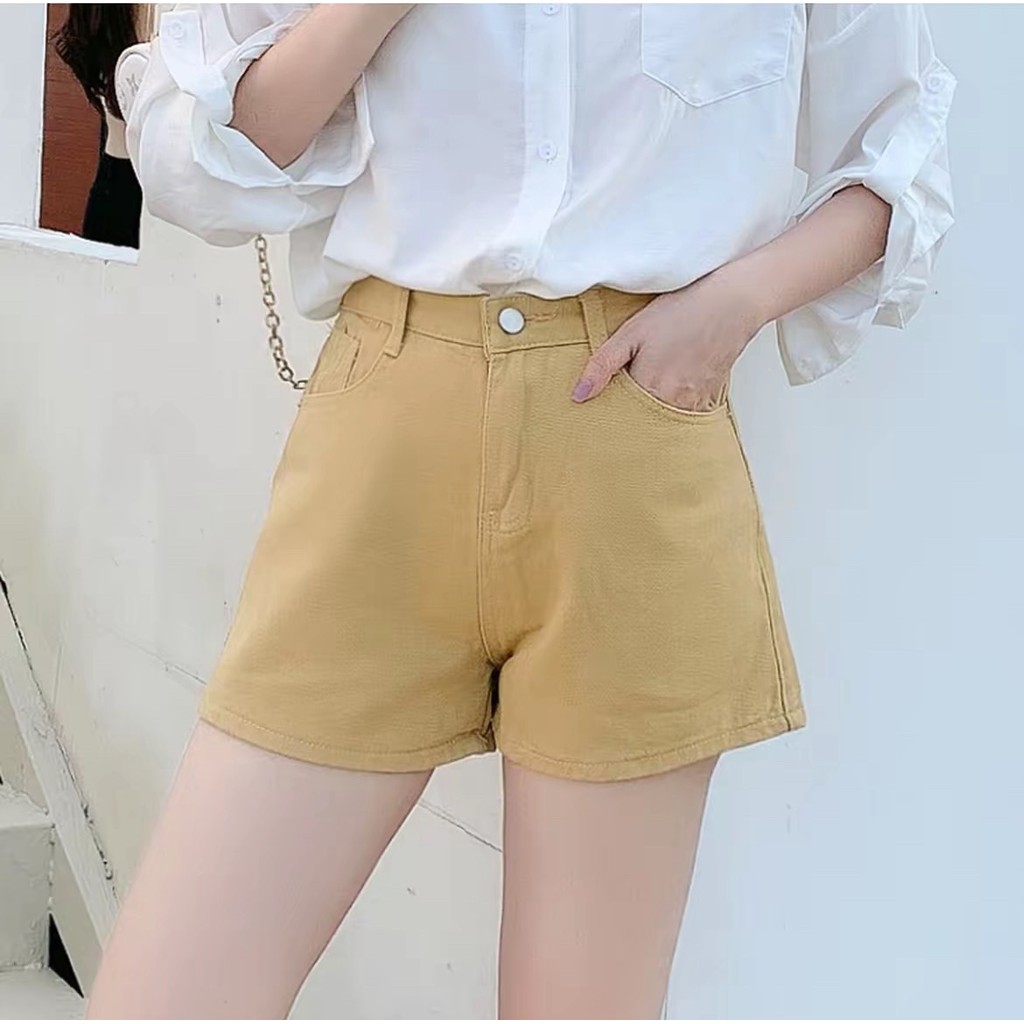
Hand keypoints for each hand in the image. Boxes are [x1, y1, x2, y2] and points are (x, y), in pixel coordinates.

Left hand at [571, 266, 766, 410]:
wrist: (733, 302)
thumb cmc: (683, 311)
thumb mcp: (633, 332)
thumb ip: (603, 365)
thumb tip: (579, 395)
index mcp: (650, 388)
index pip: (621, 416)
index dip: (609, 413)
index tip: (601, 409)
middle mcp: (674, 402)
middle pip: (642, 422)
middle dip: (630, 416)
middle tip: (623, 402)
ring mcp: (694, 403)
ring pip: (664, 420)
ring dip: (652, 412)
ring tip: (649, 390)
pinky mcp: (709, 398)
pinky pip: (685, 413)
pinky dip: (673, 406)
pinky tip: (670, 387)